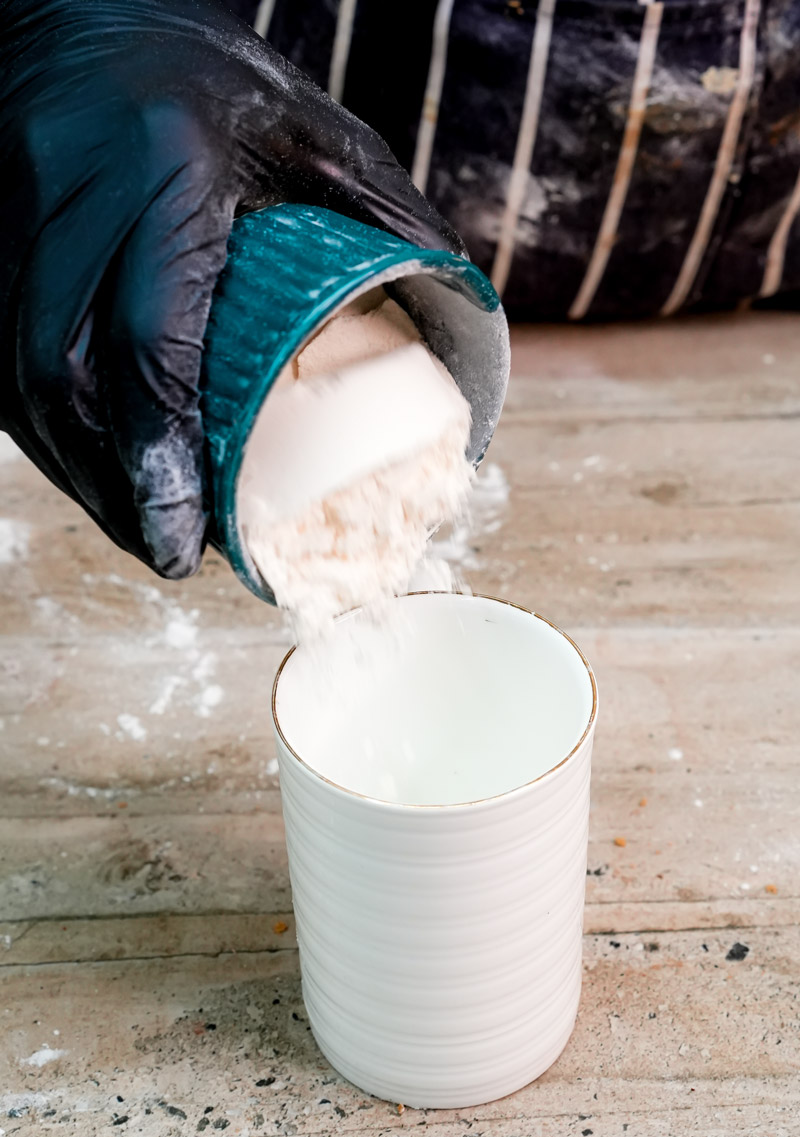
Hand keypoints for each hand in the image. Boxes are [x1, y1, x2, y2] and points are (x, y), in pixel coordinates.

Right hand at [0, 0, 462, 577]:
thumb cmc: (213, 78)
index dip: (162, 451)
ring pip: (17, 378)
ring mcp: (9, 215)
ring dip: (72, 471)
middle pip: (62, 374)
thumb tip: (458, 319)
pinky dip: (41, 430)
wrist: (89, 13)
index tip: (187, 533)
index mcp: (167, 163)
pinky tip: (85, 466)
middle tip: (164, 550)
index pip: (148, 335)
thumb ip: (383, 223)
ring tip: (131, 526)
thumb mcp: (319, 134)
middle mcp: (71, 191)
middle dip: (111, 485)